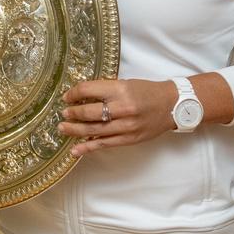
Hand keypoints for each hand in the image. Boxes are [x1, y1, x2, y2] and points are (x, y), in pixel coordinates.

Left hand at [59, 79, 177, 156]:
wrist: (171, 105)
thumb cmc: (147, 92)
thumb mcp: (125, 84)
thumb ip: (105, 90)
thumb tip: (80, 98)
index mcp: (120, 89)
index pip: (88, 90)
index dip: (73, 94)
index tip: (67, 97)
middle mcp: (122, 108)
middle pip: (89, 112)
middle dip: (72, 113)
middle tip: (64, 113)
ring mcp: (126, 126)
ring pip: (93, 130)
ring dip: (74, 130)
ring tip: (63, 128)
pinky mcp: (129, 139)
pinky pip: (104, 144)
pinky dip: (87, 147)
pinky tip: (75, 150)